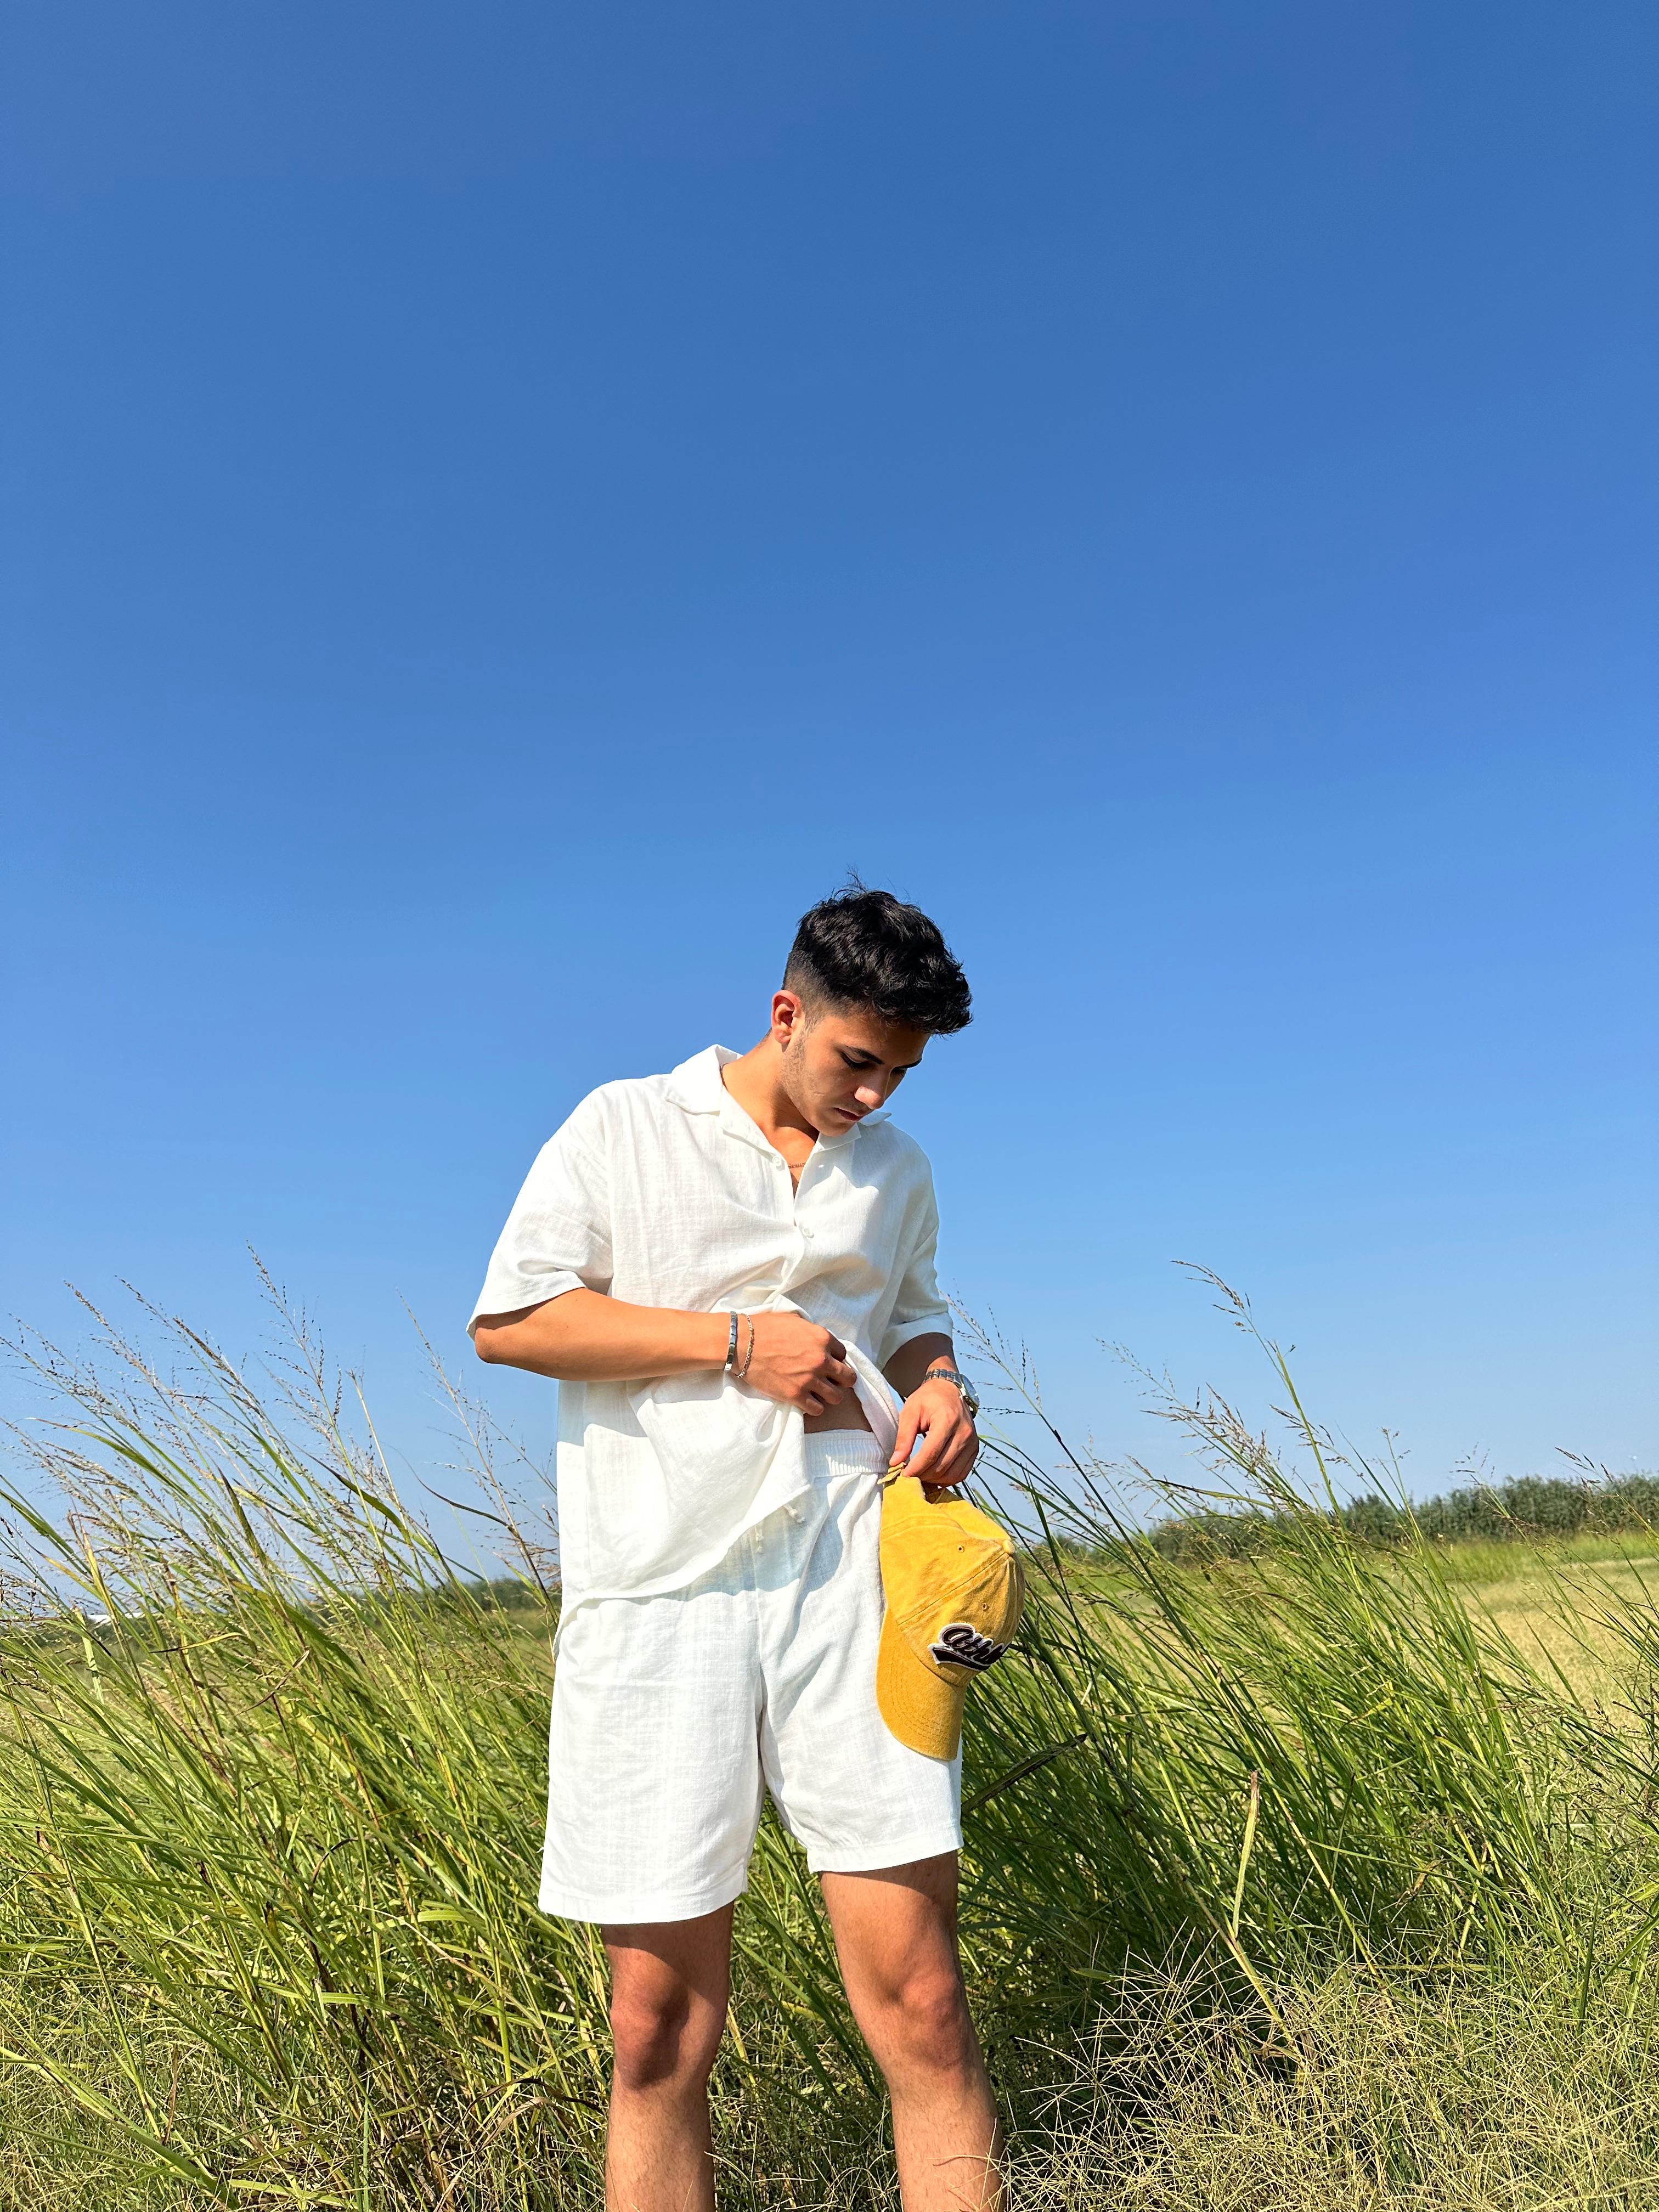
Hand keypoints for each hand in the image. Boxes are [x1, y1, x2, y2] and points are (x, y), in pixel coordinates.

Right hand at [743, 1312, 858, 1416]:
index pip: (844, 1354)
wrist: (741, 1343)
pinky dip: (814, 1407)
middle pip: (848, 1378)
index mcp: (822, 1338)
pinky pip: (817, 1409)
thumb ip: (812, 1332)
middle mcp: (821, 1359)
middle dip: (842, 1380)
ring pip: (836, 1397)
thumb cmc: (765, 1328)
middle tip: (831, 1380)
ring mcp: (809, 1379)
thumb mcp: (795, 1321)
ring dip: (830, 1395)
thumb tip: (820, 1342)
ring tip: (819, 1392)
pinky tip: (807, 1400)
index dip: (836, 1359)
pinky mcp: (795, 1395)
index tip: (827, 1362)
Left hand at [890, 1378, 977, 1486]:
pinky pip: (961, 1474)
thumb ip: (903, 1437)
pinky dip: (946, 1479)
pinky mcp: (974, 1449)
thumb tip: (896, 1462)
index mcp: (947, 1420)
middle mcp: (964, 1432)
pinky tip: (933, 1475)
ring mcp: (972, 1442)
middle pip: (941, 1466)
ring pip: (952, 1474)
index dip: (915, 1468)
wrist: (949, 1390)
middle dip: (922, 1475)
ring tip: (919, 1474)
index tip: (902, 1474)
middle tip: (908, 1475)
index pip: (930, 1454)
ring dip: (933, 1480)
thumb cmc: (928, 1399)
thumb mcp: (910, 1412)